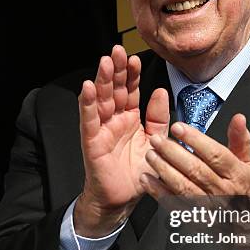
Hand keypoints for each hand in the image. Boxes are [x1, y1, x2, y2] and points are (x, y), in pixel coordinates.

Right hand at [75, 45, 169, 236]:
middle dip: (116, 70)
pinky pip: (89, 120)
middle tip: (118, 50)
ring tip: (105, 62)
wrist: (123, 198)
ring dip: (102, 80)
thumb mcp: (155, 141)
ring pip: (101, 100)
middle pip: (115, 90)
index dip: (132, 75)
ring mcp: (102, 129)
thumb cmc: (137, 171)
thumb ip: (158, 118)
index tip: (135, 58)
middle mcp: (115, 120)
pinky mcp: (92, 142)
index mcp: (130, 118)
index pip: (131, 91)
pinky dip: (88, 104)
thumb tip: (161, 92)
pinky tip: (88, 88)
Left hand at [140, 114, 249, 249]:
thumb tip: (238, 118)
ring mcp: (208, 206)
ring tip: (151, 156)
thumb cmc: (245, 191)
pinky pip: (174, 205)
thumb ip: (240, 140)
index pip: (216, 154)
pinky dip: (159, 193)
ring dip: (164, 171)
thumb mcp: (248, 164)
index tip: (178, 128)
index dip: (196, 140)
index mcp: (236, 175)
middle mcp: (223, 191)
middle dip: (174, 153)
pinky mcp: (195, 218)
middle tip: (157, 140)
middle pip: (196, 170)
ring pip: (184, 187)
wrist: (248, 227)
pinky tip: (148, 180)